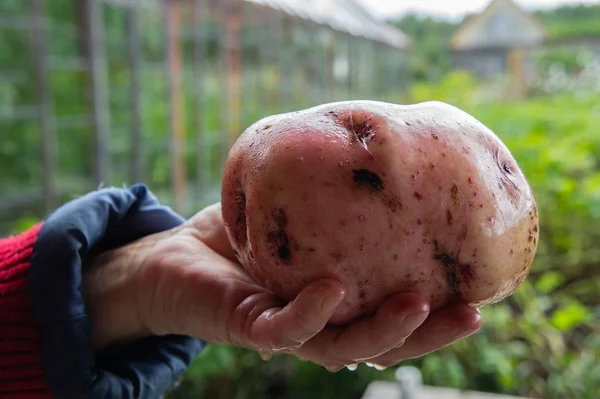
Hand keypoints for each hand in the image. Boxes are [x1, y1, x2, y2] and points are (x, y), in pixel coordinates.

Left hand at [83, 203, 481, 370]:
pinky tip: (333, 286)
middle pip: (382, 342)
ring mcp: (288, 331)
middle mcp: (321, 324)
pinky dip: (312, 310)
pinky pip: (286, 329)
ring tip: (420, 303)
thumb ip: (330, 192)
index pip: (395, 314)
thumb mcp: (294, 209)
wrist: (173, 259)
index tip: (481, 290)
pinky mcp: (250, 328)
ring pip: (343, 348)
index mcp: (340, 302)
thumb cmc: (238, 233)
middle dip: (428, 335)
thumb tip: (376, 145)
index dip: (438, 313)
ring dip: (384, 332)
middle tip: (472, 312)